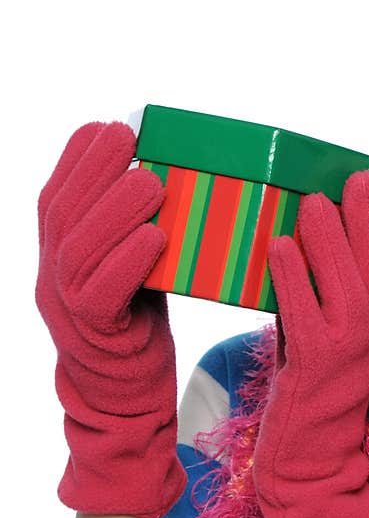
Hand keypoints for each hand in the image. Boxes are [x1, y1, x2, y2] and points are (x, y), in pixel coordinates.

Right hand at [36, 122, 184, 517]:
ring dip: (114, 209)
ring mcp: (66, 305)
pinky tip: (155, 236)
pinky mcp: (94, 334)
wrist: (125, 392)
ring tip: (150, 181)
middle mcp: (52, 273)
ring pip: (79, 250)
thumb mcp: (129, 266)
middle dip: (93, 169)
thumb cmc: (136, 318)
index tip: (107, 126)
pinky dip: (127, 261)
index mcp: (59, 251)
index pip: (57, 196)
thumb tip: (168, 174)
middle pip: (63, 214)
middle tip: (127, 136)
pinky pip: (102, 294)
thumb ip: (132, 228)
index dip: (77, 159)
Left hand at [255, 170, 368, 517]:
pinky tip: (280, 247)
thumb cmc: (315, 373)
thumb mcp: (332, 323)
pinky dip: (293, 279)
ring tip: (313, 202)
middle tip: (354, 178)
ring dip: (330, 241)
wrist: (312, 443)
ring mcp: (346, 348)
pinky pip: (304, 315)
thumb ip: (331, 283)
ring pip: (345, 286)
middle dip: (367, 220)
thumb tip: (322, 231)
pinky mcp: (314, 363)